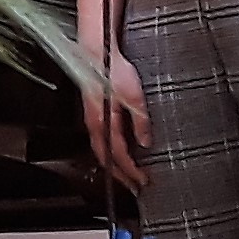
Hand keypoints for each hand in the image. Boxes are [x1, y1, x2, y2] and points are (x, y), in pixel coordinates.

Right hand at [85, 53, 149, 191]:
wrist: (97, 51)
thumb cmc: (111, 70)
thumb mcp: (134, 96)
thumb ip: (140, 121)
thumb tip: (145, 141)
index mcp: (103, 123)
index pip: (118, 155)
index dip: (130, 171)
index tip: (142, 181)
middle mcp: (95, 125)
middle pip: (106, 159)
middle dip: (120, 175)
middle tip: (134, 186)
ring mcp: (92, 119)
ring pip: (102, 151)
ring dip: (115, 165)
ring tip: (128, 174)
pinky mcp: (94, 113)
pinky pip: (101, 140)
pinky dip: (110, 152)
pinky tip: (119, 150)